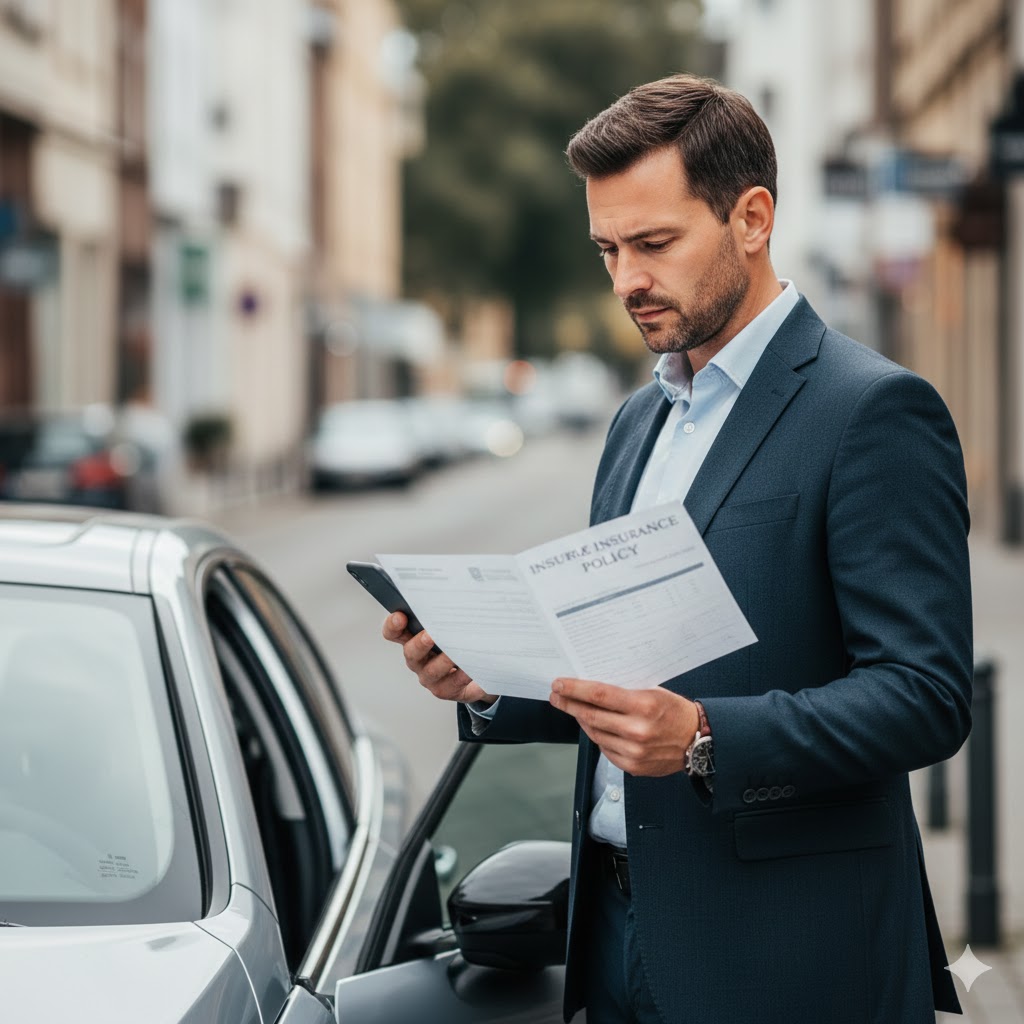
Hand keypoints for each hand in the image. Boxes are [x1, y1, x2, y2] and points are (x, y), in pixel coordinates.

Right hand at [382, 612, 496, 705]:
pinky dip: (462, 676)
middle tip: (430, 635)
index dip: (393, 625)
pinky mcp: (446, 690)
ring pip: (431, 671)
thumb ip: (448, 613)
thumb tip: (456, 594)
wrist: (480, 668)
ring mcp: (430, 676)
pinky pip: (452, 684)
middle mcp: (418, 659)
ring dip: (443, 661)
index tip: (400, 616)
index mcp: (413, 638)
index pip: (394, 632)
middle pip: (411, 652)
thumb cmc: (462, 640)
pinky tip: (471, 669)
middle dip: (420, 643)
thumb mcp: (453, 624)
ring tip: (455, 654)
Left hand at [549, 677, 698, 776]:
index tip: (558, 685)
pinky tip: (594, 727)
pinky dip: (597, 737)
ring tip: (573, 709)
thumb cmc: (675, 711)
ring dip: (581, 720)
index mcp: (643, 705)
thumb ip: (624, 691)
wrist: (698, 741)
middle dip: (569, 704)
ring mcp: (634, 751)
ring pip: (595, 733)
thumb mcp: (653, 691)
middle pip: (591, 715)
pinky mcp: (632, 766)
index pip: (598, 694)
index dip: (574, 689)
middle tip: (556, 696)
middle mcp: (637, 730)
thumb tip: (591, 688)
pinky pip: (605, 749)